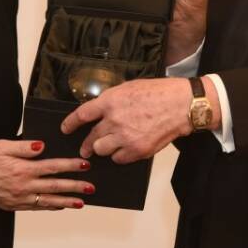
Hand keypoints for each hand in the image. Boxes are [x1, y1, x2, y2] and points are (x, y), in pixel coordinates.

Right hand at [0, 139, 93, 210]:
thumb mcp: (1, 146)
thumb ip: (23, 146)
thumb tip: (42, 146)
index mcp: (22, 170)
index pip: (52, 167)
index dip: (70, 166)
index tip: (84, 164)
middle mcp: (23, 186)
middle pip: (55, 186)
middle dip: (75, 187)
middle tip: (91, 187)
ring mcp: (19, 199)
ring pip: (48, 201)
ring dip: (66, 202)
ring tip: (82, 202)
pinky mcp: (13, 205)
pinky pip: (36, 207)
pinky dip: (50, 207)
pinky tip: (60, 206)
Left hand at [59, 78, 203, 163]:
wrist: (181, 105)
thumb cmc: (159, 93)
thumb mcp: (130, 87)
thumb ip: (112, 100)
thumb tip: (100, 110)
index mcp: (110, 101)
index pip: (81, 115)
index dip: (70, 124)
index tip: (66, 129)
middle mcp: (114, 120)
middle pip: (91, 138)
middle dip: (86, 145)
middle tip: (85, 149)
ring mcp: (125, 137)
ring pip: (102, 150)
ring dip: (104, 148)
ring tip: (109, 146)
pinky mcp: (137, 150)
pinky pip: (118, 159)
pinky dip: (120, 156)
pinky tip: (126, 149)